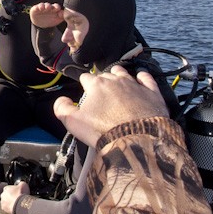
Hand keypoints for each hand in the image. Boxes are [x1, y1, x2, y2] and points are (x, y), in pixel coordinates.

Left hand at [0, 181, 29, 213]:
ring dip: (10, 202)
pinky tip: (14, 207)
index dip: (13, 190)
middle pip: (6, 195)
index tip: (17, 192)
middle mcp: (2, 195)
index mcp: (6, 188)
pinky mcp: (3, 208)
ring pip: (6, 201)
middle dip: (10, 196)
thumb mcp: (23, 184)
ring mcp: (2, 202)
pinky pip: (6, 207)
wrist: (20, 204)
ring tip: (16, 203)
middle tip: (16, 198)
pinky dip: (10, 207)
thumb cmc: (21, 194)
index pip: (8, 188)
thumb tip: (20, 183)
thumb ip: (20, 183)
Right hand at [29, 2, 64, 27]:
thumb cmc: (50, 20)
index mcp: (54, 10)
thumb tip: (68, 17)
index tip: (60, 12)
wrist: (40, 24)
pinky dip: (39, 6)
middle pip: (52, 5)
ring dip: (47, 5)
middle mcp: (49, 8)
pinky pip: (37, 6)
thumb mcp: (56, 20)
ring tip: (47, 7)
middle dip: (54, 6)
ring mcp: (42, 8)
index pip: (58, 8)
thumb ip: (62, 18)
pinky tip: (40, 8)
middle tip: (56, 8)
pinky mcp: (35, 9)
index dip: (59, 9)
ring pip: (45, 5)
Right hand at [53, 65, 168, 147]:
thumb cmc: (103, 131)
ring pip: (124, 73)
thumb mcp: (73, 122)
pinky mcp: (151, 92)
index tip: (85, 92)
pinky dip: (142, 77)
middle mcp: (115, 80)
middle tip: (101, 94)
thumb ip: (62, 108)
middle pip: (105, 75)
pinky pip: (146, 78)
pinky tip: (140, 78)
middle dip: (101, 82)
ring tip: (117, 82)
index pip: (86, 78)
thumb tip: (61, 100)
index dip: (84, 85)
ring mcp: (135, 84)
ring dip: (119, 75)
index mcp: (96, 85)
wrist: (136, 140)